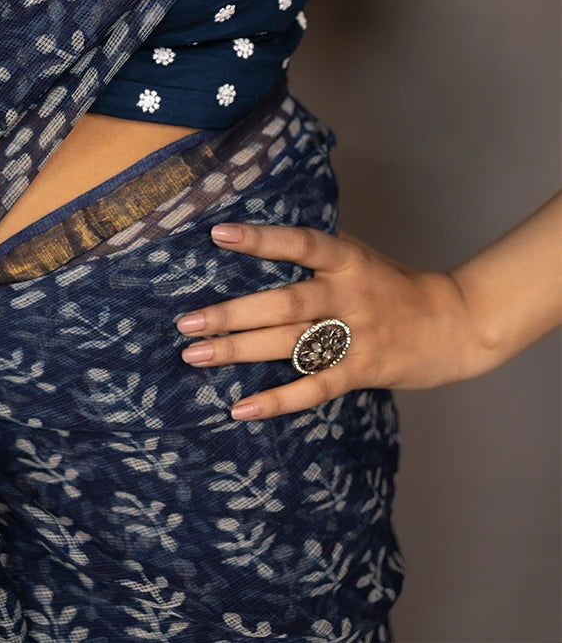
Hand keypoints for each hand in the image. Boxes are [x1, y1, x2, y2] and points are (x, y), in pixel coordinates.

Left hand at [175, 222, 489, 420]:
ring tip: (195, 355)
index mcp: (346, 259)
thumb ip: (318, 253)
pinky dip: (277, 400)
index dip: (261, 239)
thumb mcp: (359, 256)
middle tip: (187, 322)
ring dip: (239, 351)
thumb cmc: (396, 285)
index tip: (219, 235)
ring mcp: (355, 336)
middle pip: (283, 303)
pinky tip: (241, 407)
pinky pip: (313, 388)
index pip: (299, 244)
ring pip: (290, 344)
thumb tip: (263, 241)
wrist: (454, 325)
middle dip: (232, 314)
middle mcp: (348, 295)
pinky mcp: (360, 371)